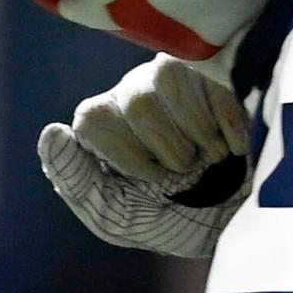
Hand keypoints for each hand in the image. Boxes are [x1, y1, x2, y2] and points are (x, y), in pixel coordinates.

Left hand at [35, 53, 247, 258]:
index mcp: (103, 123)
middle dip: (170, 151)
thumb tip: (51, 133)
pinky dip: (228, 125)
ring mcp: (177, 75)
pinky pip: (213, 81)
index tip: (155, 182)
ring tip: (211, 158)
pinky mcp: (218, 71)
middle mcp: (133, 91)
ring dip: (198, 135)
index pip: (92, 118)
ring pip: (167, 80)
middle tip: (188, 174)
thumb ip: (77, 181)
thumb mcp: (117, 216)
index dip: (128, 156)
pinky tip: (236, 146)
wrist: (241, 220)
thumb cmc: (174, 217)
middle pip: (136, 102)